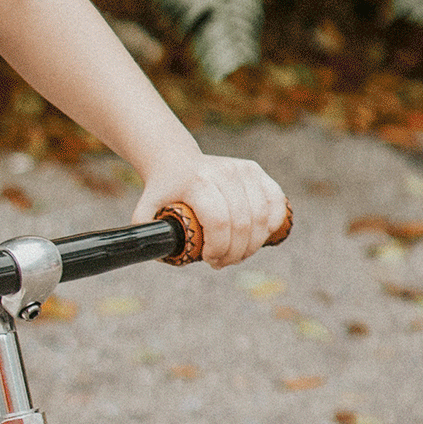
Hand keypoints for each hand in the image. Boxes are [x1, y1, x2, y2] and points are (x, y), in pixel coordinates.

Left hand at [134, 153, 287, 268]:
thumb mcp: (146, 211)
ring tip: (238, 253)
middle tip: (223, 262)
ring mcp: (242, 169)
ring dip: (253, 244)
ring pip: (262, 216)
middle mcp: (223, 172)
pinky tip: (260, 237)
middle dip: (236, 252)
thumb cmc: (162, 192)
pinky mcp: (255, 170)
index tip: (210, 260)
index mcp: (197, 182)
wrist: (175, 161)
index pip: (220, 221)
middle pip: (243, 223)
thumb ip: (146, 235)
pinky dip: (273, 224)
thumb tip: (158, 255)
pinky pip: (276, 201)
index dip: (220, 248)